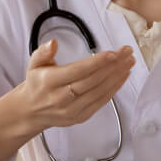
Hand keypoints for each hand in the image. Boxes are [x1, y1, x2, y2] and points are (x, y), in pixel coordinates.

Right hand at [15, 39, 134, 132]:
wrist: (31, 111)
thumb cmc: (37, 83)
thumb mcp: (34, 64)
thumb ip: (43, 52)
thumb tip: (53, 43)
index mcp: (49, 82)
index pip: (77, 71)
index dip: (97, 62)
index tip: (113, 53)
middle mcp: (61, 97)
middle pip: (92, 80)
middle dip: (113, 65)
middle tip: (127, 52)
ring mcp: (72, 110)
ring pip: (99, 91)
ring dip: (117, 76)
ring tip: (129, 62)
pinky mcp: (80, 117)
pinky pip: (101, 102)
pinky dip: (114, 88)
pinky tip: (123, 76)